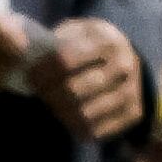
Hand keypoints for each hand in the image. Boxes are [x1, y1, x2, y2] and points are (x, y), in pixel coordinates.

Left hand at [28, 16, 146, 144]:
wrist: (133, 58)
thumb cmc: (95, 44)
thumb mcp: (80, 30)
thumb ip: (57, 39)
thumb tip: (27, 55)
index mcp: (108, 40)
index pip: (65, 60)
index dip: (42, 71)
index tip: (30, 75)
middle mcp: (124, 66)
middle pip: (73, 90)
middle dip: (48, 94)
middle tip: (39, 93)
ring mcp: (131, 92)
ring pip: (83, 114)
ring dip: (60, 112)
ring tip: (53, 105)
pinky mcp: (133, 114)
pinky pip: (96, 131)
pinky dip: (76, 128)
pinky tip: (69, 117)